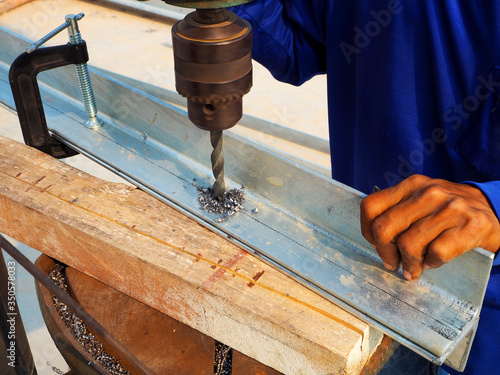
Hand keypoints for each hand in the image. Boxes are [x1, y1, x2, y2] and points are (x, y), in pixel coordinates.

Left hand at [360, 174, 499, 279]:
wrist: (495, 210)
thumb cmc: (448, 210)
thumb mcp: (421, 200)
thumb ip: (398, 211)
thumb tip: (375, 240)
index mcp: (411, 185)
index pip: (370, 206)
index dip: (366, 230)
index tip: (374, 243)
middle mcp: (428, 193)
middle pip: (384, 228)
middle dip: (384, 253)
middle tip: (391, 263)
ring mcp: (450, 208)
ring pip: (408, 244)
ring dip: (409, 263)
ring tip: (414, 268)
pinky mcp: (471, 226)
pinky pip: (436, 253)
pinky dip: (432, 263)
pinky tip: (434, 261)